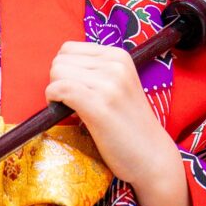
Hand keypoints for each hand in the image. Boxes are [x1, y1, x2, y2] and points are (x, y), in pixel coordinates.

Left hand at [46, 41, 188, 205]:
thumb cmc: (129, 125)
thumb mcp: (119, 86)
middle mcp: (115, 65)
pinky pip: (59, 89)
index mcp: (119, 56)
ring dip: (56, 93)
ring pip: (57, 73)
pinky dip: (53, 101)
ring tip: (73, 111)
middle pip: (60, 60)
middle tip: (73, 103)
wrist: (152, 157)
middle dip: (58, 81)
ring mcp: (109, 84)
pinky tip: (65, 114)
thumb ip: (95, 71)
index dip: (64, 71)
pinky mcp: (99, 106)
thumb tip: (58, 66)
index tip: (75, 90)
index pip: (69, 48)